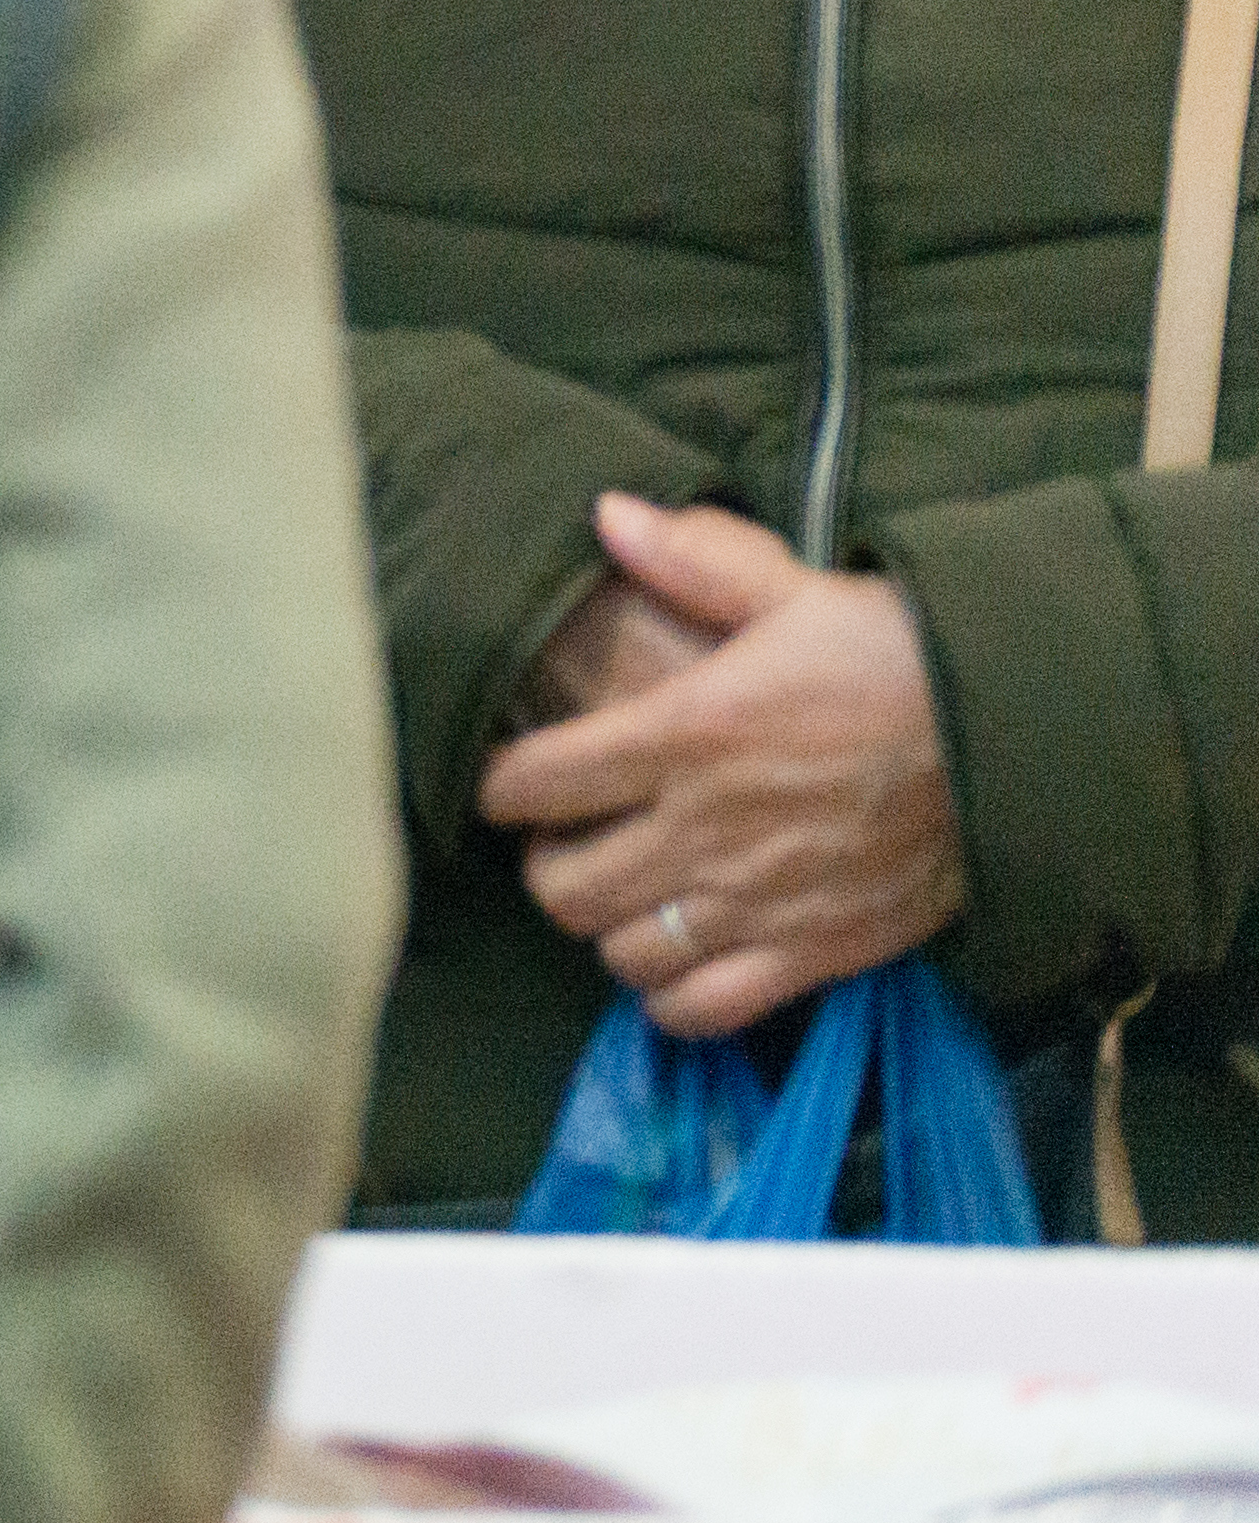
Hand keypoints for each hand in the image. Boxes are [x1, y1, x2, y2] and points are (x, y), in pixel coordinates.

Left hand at [475, 494, 964, 1039]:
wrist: (1020, 744)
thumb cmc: (902, 658)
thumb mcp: (797, 591)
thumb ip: (694, 560)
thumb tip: (607, 514)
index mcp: (682, 733)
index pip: (532, 782)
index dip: (501, 786)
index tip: (510, 782)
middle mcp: (703, 828)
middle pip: (561, 885)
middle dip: (546, 866)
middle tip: (567, 843)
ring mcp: (755, 900)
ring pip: (622, 950)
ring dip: (609, 928)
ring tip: (624, 897)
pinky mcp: (813, 954)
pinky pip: (704, 1009)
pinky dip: (674, 998)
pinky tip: (679, 963)